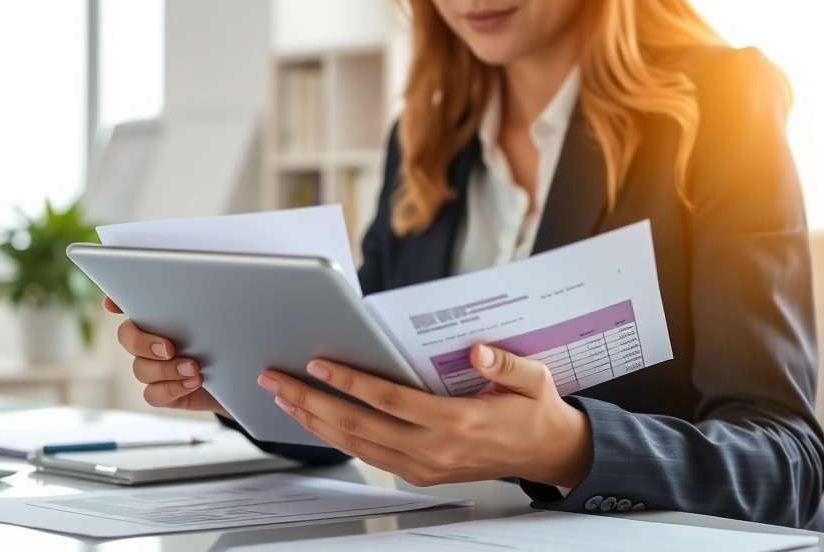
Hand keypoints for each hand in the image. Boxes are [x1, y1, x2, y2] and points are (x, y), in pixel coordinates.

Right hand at [104, 296, 229, 417]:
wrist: (246, 379)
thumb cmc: (235, 343)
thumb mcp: (231, 320)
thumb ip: (218, 307)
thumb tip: (218, 291)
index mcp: (165, 315)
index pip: (133, 302)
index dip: (117, 300)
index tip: (112, 303)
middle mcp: (154, 339)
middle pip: (127, 336)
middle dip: (143, 342)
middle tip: (168, 348)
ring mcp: (156, 367)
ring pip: (141, 368)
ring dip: (165, 369)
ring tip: (194, 368)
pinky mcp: (164, 392)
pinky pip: (152, 394)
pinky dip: (170, 389)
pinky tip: (192, 384)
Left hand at [257, 344, 593, 487]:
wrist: (546, 453)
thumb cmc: (534, 412)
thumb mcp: (533, 381)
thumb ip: (505, 366)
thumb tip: (478, 351)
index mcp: (458, 421)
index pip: (389, 399)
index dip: (350, 381)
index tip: (318, 363)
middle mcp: (434, 448)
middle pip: (358, 425)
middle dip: (311, 400)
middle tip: (277, 379)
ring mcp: (424, 465)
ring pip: (356, 444)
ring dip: (316, 421)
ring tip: (284, 398)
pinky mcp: (420, 473)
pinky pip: (369, 455)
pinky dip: (337, 437)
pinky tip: (318, 420)